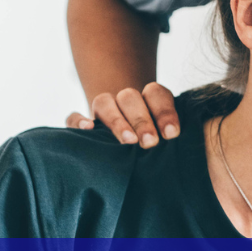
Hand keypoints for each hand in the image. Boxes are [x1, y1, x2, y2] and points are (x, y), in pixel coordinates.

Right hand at [65, 82, 179, 147]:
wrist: (127, 156)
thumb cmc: (155, 149)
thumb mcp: (165, 140)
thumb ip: (169, 136)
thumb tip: (178, 147)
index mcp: (149, 100)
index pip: (156, 93)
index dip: (164, 111)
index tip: (172, 134)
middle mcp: (124, 101)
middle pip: (130, 97)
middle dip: (141, 120)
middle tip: (150, 143)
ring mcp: (102, 111)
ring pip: (104, 102)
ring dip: (117, 121)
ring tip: (128, 141)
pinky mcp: (80, 125)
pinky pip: (73, 117)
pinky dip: (78, 121)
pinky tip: (88, 129)